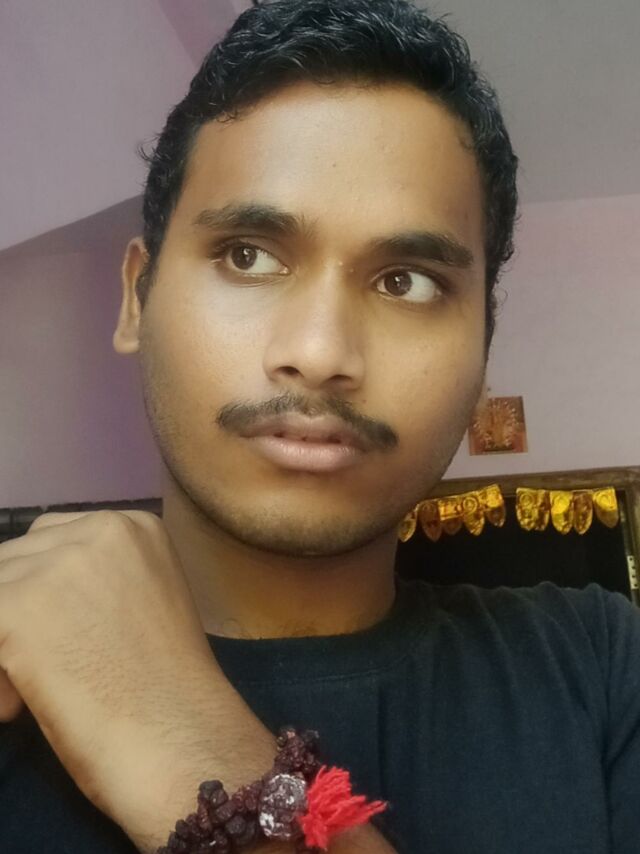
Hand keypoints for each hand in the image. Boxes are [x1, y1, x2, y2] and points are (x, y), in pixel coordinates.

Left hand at [0, 510, 229, 839]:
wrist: (179, 736)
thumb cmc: (170, 689)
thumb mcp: (148, 603)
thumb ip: (101, 583)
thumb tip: (42, 602)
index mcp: (136, 525)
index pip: (54, 539)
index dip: (46, 592)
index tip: (63, 637)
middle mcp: (99, 528)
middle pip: (16, 559)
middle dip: (19, 610)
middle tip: (46, 668)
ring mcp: (58, 561)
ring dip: (5, 636)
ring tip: (29, 691)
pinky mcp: (18, 601)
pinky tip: (19, 702)